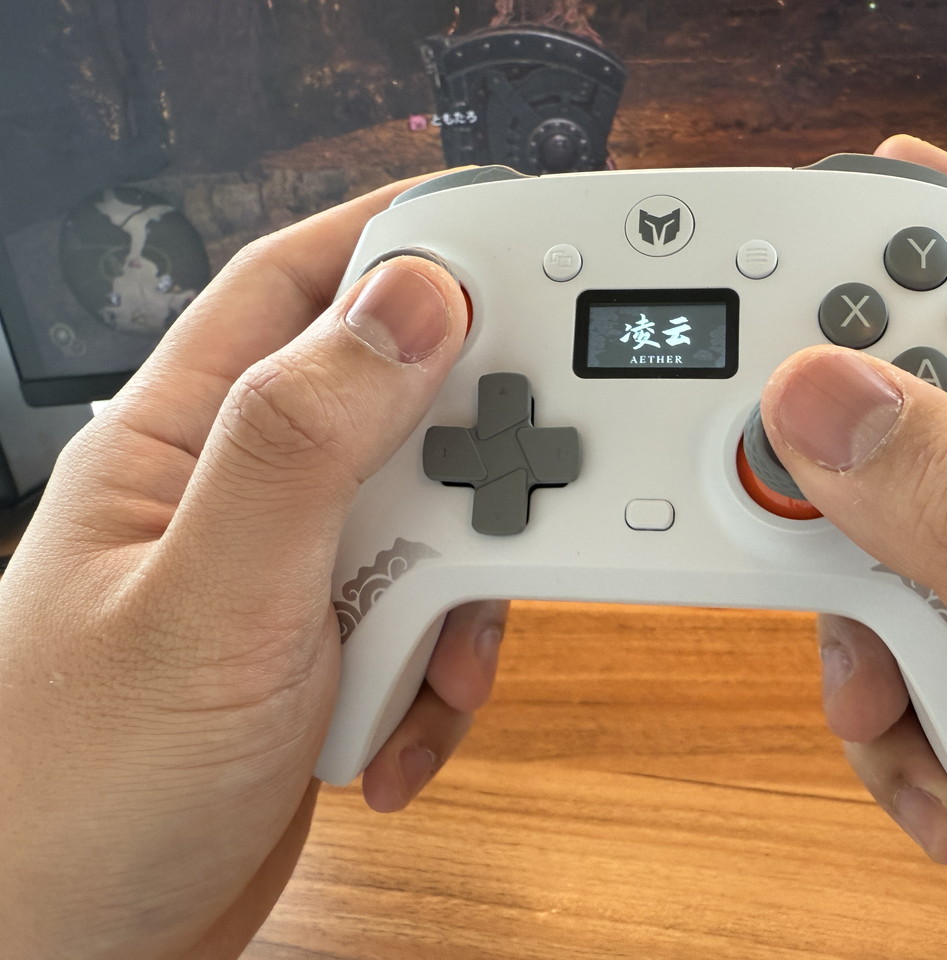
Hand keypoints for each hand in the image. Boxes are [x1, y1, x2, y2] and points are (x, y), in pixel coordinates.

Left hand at [0, 177, 505, 958]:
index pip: (297, 283)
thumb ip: (305, 442)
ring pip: (438, 516)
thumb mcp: (209, 600)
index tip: (511, 236)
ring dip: (467, 587)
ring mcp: (298, 572)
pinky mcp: (339, 645)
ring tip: (426, 655)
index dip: (402, 240)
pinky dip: (446, 672)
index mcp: (182, 439)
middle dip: (470, 439)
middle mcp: (246, 492)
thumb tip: (407, 302)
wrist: (86, 950)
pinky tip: (396, 727)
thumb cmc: (76, 789)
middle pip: (398, 397)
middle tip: (521, 475)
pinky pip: (438, 616)